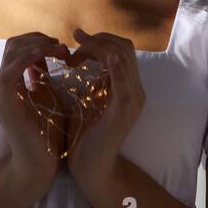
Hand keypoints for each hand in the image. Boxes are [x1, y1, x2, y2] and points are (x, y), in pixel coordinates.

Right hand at [0, 32, 71, 192]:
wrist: (38, 166)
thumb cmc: (46, 134)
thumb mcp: (48, 96)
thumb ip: (44, 76)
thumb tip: (51, 54)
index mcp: (10, 83)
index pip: (17, 48)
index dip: (38, 41)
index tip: (61, 46)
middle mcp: (1, 85)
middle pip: (12, 45)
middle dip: (38, 39)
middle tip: (61, 46)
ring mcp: (0, 93)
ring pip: (11, 53)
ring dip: (37, 45)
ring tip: (58, 49)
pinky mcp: (5, 103)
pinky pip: (10, 71)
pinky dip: (26, 58)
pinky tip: (44, 53)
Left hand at [64, 28, 145, 193]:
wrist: (91, 167)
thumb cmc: (86, 134)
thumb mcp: (88, 99)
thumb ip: (90, 79)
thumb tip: (77, 56)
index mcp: (126, 86)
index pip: (120, 48)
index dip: (97, 41)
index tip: (73, 44)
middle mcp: (135, 90)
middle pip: (124, 47)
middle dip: (97, 40)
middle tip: (73, 43)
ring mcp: (132, 100)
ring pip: (123, 58)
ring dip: (98, 47)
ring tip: (75, 48)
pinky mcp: (124, 112)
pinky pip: (125, 84)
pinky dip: (117, 68)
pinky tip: (107, 57)